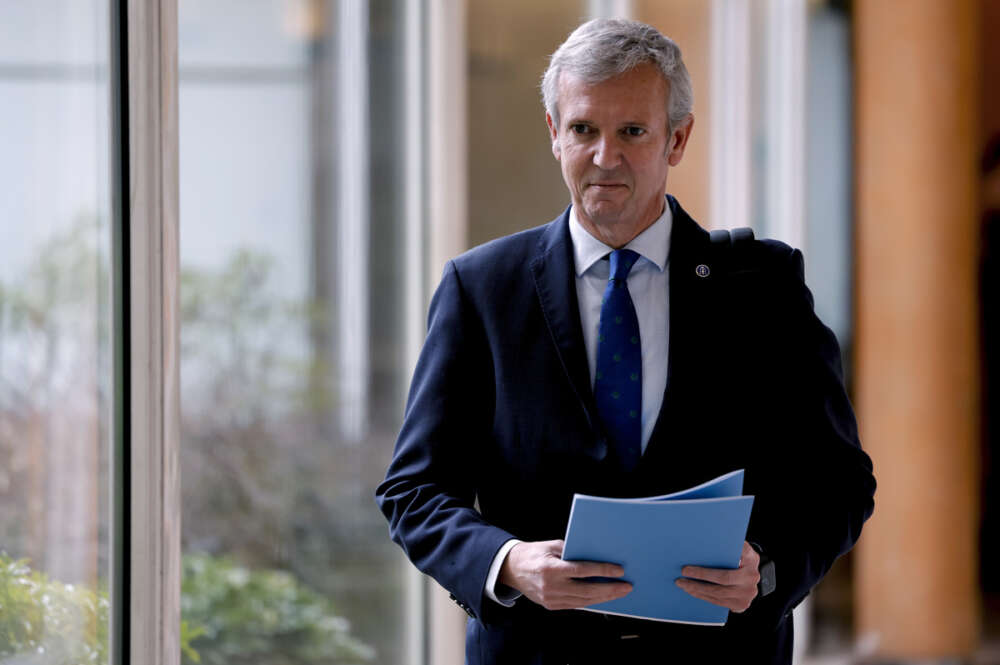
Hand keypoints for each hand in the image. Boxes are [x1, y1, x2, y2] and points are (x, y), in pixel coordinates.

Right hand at [498, 539, 632, 610]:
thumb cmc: (534, 552)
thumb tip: (596, 556)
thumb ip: (572, 552)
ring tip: (619, 593)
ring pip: (584, 601)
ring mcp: (551, 599)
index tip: (619, 571)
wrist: (511, 568)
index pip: (583, 571)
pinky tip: (602, 597)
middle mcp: (551, 587)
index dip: (603, 571)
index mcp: (551, 569)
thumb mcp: (552, 546)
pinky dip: (591, 601)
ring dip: (604, 598)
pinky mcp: (551, 605)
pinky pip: (576, 604)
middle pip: (587, 590)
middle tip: (627, 586)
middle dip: (610, 589)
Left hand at [675, 541, 759, 612]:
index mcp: (750, 561)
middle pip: (720, 586)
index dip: (703, 573)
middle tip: (681, 577)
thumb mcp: (738, 544)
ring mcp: (747, 595)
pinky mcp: (741, 605)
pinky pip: (719, 603)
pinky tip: (693, 591)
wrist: (752, 571)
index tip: (686, 570)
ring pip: (718, 596)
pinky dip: (704, 597)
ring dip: (697, 591)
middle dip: (697, 583)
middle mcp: (751, 580)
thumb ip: (725, 541)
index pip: (724, 572)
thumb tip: (703, 539)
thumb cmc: (741, 555)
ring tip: (683, 584)